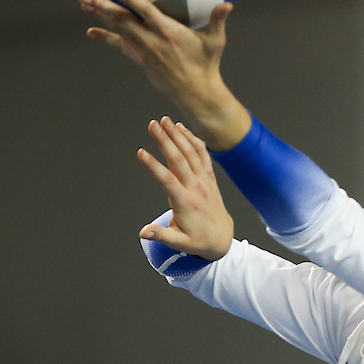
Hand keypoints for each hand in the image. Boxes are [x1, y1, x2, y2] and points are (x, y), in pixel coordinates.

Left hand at [78, 0, 250, 150]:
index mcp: (169, 33)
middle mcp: (152, 41)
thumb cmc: (207, 65)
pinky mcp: (140, 60)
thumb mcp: (215, 42)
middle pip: (123, 20)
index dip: (133, 1)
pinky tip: (92, 31)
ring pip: (117, 30)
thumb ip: (218, 20)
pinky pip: (118, 45)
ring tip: (84, 3)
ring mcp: (143, 51)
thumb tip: (228, 4)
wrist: (196, 93)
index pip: (147, 13)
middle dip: (103, 7)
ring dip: (99, 16)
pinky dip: (105, 37)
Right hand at [138, 118, 234, 260]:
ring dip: (178, 135)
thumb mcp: (180, 243)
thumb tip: (143, 233)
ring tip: (165, 120)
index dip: (154, 166)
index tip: (141, 153)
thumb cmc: (198, 241)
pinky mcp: (209, 178)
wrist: (222, 238)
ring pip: (191, 153)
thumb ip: (162, 235)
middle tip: (153, 124)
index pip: (168, 181)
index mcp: (185, 203)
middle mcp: (196, 188)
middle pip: (179, 160)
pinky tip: (181, 128)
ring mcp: (204, 181)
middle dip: (165, 141)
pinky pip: (202, 155)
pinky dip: (193, 140)